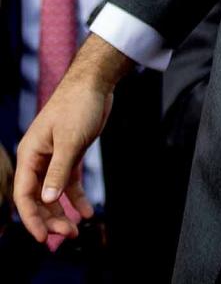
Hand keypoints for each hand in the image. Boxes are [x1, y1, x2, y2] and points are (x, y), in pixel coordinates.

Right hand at [14, 72, 110, 242]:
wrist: (95, 82)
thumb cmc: (78, 105)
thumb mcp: (69, 140)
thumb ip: (58, 171)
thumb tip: (48, 201)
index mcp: (30, 155)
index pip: (24, 195)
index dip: (31, 218)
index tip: (43, 237)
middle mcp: (38, 159)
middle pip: (38, 198)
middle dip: (50, 219)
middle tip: (69, 234)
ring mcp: (54, 158)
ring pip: (53, 194)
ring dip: (62, 212)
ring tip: (77, 229)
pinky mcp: (70, 155)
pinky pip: (69, 184)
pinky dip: (76, 198)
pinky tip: (87, 211)